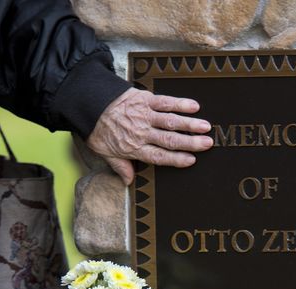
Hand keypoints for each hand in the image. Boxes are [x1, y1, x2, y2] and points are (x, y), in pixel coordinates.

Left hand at [86, 88, 213, 183]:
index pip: (159, 156)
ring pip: (171, 121)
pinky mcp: (144, 99)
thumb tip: (129, 181)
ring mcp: (144, 115)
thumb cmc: (96, 129)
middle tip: (208, 144)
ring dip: (190, 124)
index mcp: (133, 148)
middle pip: (170, 140)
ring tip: (207, 127)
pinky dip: (180, 103)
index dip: (177, 160)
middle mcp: (141, 133)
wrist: (87, 102)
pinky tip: (194, 106)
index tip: (191, 160)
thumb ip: (119, 167)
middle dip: (190, 143)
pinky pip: (165, 102)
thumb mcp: (103, 153)